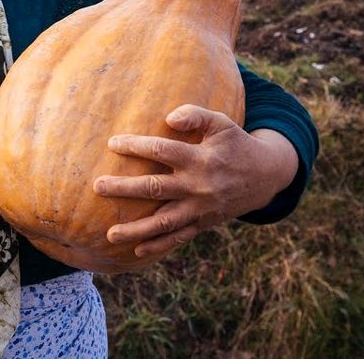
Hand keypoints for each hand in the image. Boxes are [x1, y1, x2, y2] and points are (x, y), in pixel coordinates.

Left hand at [91, 104, 298, 259]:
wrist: (265, 176)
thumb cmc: (234, 143)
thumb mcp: (221, 123)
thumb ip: (196, 115)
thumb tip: (168, 117)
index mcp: (200, 158)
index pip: (162, 150)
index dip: (136, 146)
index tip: (112, 144)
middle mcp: (198, 186)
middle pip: (156, 188)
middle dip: (125, 189)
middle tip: (98, 187)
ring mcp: (200, 208)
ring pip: (165, 222)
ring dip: (137, 229)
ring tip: (110, 234)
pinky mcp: (203, 223)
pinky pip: (179, 237)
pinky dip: (159, 245)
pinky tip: (136, 249)